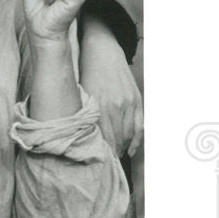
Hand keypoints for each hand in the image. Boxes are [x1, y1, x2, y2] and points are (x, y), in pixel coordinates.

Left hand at [79, 21, 143, 155]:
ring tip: (115, 158)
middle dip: (110, 155)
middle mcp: (114, 106)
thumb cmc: (84, 73)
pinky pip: (139, 126)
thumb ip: (82, 117)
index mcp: (98, 106)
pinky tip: (130, 150)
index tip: (95, 166)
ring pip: (128, 136)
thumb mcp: (79, 95)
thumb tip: (83, 140)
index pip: (102, 139)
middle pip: (116, 140)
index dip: (100, 155)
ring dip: (122, 149)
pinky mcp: (136, 100)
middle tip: (105, 167)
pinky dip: (135, 141)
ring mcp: (128, 103)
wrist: (101, 50)